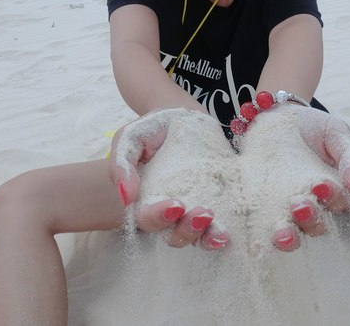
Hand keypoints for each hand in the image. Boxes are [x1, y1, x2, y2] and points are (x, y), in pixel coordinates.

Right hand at [109, 108, 232, 250]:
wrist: (180, 113)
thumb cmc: (151, 129)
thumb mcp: (128, 139)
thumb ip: (121, 166)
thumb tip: (127, 198)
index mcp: (145, 201)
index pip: (148, 220)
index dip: (159, 217)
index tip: (176, 205)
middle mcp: (170, 211)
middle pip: (175, 235)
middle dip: (188, 229)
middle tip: (203, 214)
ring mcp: (194, 208)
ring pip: (198, 237)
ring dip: (207, 236)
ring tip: (218, 229)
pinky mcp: (217, 200)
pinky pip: (220, 223)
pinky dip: (222, 232)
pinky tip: (228, 231)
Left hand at [237, 105, 349, 251]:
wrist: (279, 115)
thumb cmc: (315, 127)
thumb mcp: (336, 133)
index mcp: (331, 191)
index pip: (336, 203)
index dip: (331, 199)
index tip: (322, 185)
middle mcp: (309, 205)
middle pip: (313, 223)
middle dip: (308, 218)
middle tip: (299, 206)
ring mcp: (282, 207)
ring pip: (289, 231)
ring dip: (287, 236)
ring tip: (281, 233)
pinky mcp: (257, 204)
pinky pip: (258, 223)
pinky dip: (256, 228)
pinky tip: (253, 226)